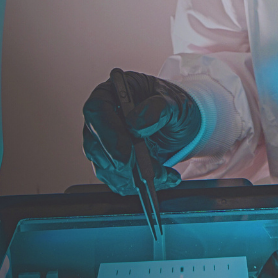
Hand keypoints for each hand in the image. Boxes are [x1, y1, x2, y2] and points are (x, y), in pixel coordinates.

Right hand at [81, 69, 201, 194]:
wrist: (182, 124)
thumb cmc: (175, 106)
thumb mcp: (175, 102)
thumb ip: (157, 108)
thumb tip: (136, 122)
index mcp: (113, 93)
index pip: (96, 111)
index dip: (107, 133)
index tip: (126, 152)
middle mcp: (104, 117)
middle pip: (95, 144)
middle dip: (121, 164)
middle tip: (146, 173)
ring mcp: (106, 141)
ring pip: (105, 167)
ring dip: (132, 178)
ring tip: (162, 175)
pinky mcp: (114, 162)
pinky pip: (118, 179)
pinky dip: (139, 184)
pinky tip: (162, 178)